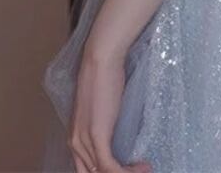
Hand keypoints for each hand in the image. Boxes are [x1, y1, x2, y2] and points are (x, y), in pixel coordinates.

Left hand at [68, 48, 150, 172]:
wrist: (101, 60)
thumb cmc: (104, 76)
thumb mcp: (101, 107)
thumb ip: (103, 124)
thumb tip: (118, 134)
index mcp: (74, 138)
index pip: (86, 169)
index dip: (108, 171)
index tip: (130, 167)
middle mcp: (75, 144)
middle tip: (139, 170)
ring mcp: (84, 141)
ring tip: (146, 169)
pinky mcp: (97, 137)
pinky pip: (109, 168)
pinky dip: (127, 172)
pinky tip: (144, 167)